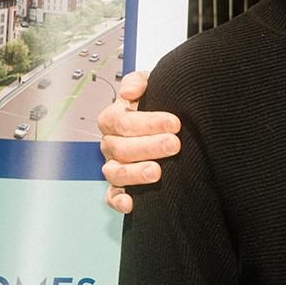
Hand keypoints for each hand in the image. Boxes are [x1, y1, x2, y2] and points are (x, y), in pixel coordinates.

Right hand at [99, 70, 181, 212]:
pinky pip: (111, 196)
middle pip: (121, 148)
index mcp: (113, 119)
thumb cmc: (158, 104)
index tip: (175, 123)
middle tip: (174, 144)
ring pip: (115, 173)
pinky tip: (132, 203)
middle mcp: (110, 144)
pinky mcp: (119, 187)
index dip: (149, 122)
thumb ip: (139, 81)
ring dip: (134, 173)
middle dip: (149, 146)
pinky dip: (118, 201)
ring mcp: (113, 166)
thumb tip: (128, 92)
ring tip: (157, 172)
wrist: (169, 124)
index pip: (124, 122)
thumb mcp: (151, 85)